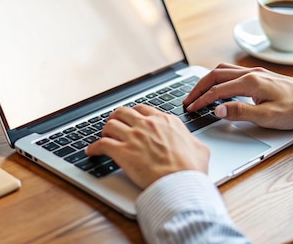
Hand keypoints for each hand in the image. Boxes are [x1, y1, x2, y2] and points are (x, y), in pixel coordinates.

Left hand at [86, 104, 209, 188]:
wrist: (181, 182)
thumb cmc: (191, 169)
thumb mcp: (200, 149)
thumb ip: (192, 141)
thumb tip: (195, 145)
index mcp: (166, 121)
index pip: (143, 110)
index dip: (135, 115)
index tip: (132, 120)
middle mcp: (148, 124)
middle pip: (123, 112)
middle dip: (117, 118)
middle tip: (115, 126)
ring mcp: (134, 136)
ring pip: (110, 124)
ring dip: (105, 131)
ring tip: (104, 137)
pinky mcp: (122, 151)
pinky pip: (101, 144)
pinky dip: (94, 148)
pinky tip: (92, 151)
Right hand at [183, 63, 292, 129]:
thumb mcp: (268, 117)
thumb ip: (241, 112)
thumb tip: (218, 110)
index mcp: (251, 82)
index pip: (217, 90)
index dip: (201, 100)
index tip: (190, 109)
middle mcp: (252, 73)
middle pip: (216, 75)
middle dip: (198, 88)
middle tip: (187, 100)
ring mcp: (257, 73)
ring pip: (223, 71)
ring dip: (208, 81)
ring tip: (198, 93)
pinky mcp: (262, 77)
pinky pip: (233, 73)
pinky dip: (220, 79)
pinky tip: (220, 88)